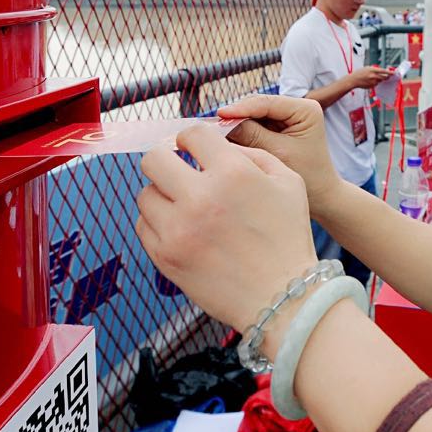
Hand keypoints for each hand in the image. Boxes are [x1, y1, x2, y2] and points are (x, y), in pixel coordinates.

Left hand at [137, 124, 318, 332]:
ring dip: (163, 196)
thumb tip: (216, 145)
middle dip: (166, 161)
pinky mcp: (165, 256)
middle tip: (178, 172)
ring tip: (185, 208)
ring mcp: (178, 228)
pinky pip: (143, 226)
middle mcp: (201, 197)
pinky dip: (158, 224)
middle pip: (153, 159)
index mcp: (233, 173)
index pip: (191, 134)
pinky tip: (181, 230)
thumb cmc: (287, 239)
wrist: (282, 298)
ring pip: (145, 194)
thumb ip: (252, 154)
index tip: (193, 150)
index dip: (191, 139)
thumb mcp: (288, 183)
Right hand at [220, 95, 342, 208]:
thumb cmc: (308, 176)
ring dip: (235, 126)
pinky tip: (223, 141)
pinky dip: (240, 135)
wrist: (322, 197)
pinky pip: (253, 128)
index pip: (267, 102)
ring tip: (213, 134)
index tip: (219, 115)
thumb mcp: (278, 153)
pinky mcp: (276, 130)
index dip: (241, 108)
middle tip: (210, 127)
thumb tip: (222, 124)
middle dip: (235, 117)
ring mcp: (285, 119)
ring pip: (252, 117)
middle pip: (257, 107)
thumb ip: (252, 135)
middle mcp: (296, 108)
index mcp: (305, 109)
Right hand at [350, 64, 393, 89]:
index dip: (390, 72)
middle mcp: (374, 76)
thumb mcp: (367, 68)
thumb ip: (375, 69)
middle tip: (388, 76)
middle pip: (384, 77)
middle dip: (387, 77)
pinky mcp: (372, 86)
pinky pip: (376, 84)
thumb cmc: (360, 72)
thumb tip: (383, 71)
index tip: (394, 73)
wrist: (353, 80)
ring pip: (380, 81)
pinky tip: (369, 81)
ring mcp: (373, 82)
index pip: (384, 71)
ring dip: (379, 79)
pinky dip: (375, 82)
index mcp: (373, 70)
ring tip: (372, 77)